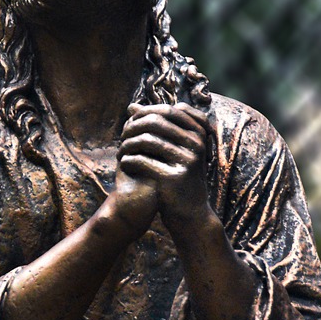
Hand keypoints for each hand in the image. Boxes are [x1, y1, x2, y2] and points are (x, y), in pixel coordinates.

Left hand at [118, 102, 211, 228]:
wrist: (190, 213)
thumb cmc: (178, 176)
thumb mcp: (173, 150)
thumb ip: (156, 127)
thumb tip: (131, 105)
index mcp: (200, 134)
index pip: (171, 110)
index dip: (148, 111)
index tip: (133, 119)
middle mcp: (197, 144)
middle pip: (158, 121)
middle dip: (135, 125)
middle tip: (123, 134)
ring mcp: (187, 161)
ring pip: (147, 140)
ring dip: (129, 143)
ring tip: (121, 150)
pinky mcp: (174, 178)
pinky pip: (142, 161)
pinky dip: (129, 160)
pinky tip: (123, 163)